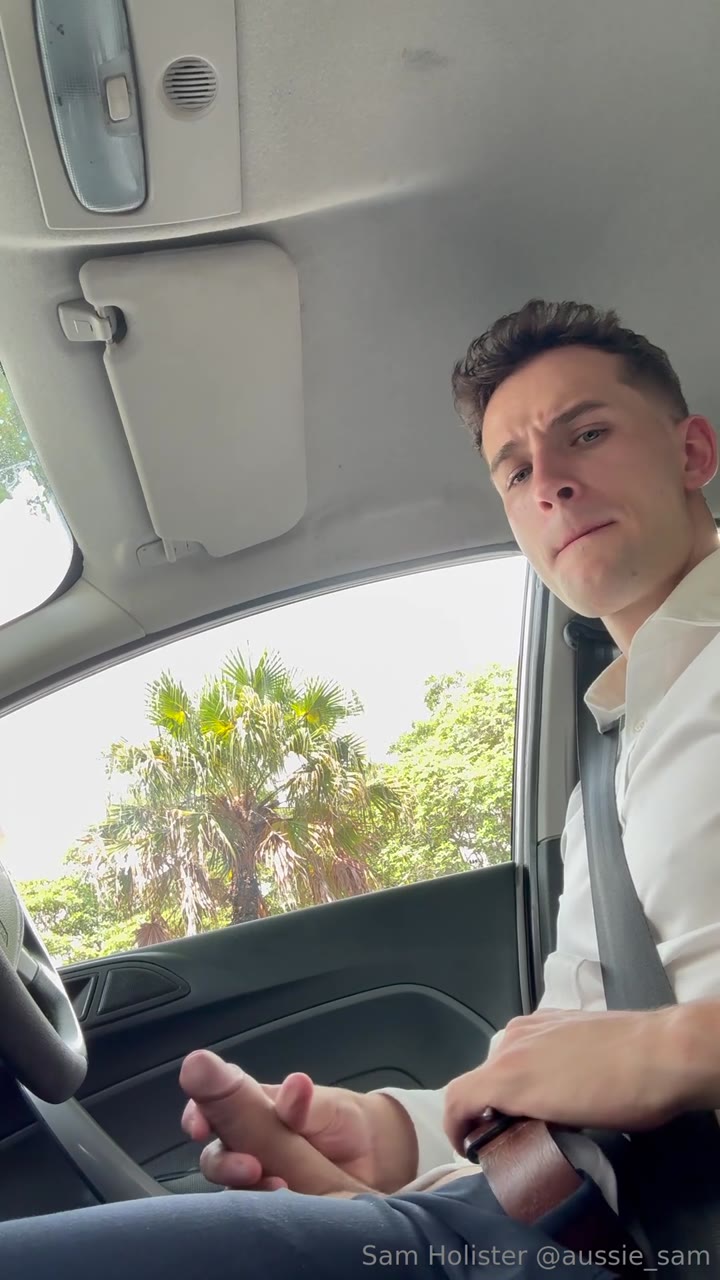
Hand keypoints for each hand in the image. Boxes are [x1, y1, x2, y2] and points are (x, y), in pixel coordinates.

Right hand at [180, 1050, 416, 1193]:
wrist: (373, 1155)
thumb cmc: (341, 1118)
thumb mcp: (325, 1105)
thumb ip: (302, 1101)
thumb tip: (294, 1084)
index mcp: (255, 1106)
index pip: (213, 1104)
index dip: (198, 1112)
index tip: (198, 1126)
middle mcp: (248, 1141)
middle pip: (216, 1153)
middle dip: (223, 1162)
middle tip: (250, 1167)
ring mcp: (258, 1175)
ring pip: (230, 1187)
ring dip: (245, 1190)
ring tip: (278, 1188)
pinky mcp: (272, 1206)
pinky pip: (254, 1211)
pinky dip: (264, 1211)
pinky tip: (284, 1206)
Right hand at [443, 1006, 691, 1152]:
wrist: (662, 1051)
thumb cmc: (622, 1094)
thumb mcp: (567, 1125)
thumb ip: (525, 1122)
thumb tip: (515, 1130)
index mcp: (508, 1073)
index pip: (457, 1098)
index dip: (453, 1127)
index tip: (466, 1146)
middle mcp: (512, 1042)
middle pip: (480, 1078)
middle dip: (486, 1109)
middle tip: (508, 1136)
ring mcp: (533, 1024)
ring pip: (502, 1059)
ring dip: (508, 1086)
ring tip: (535, 1111)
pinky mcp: (554, 1016)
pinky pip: (524, 1043)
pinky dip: (526, 1065)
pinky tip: (555, 1081)